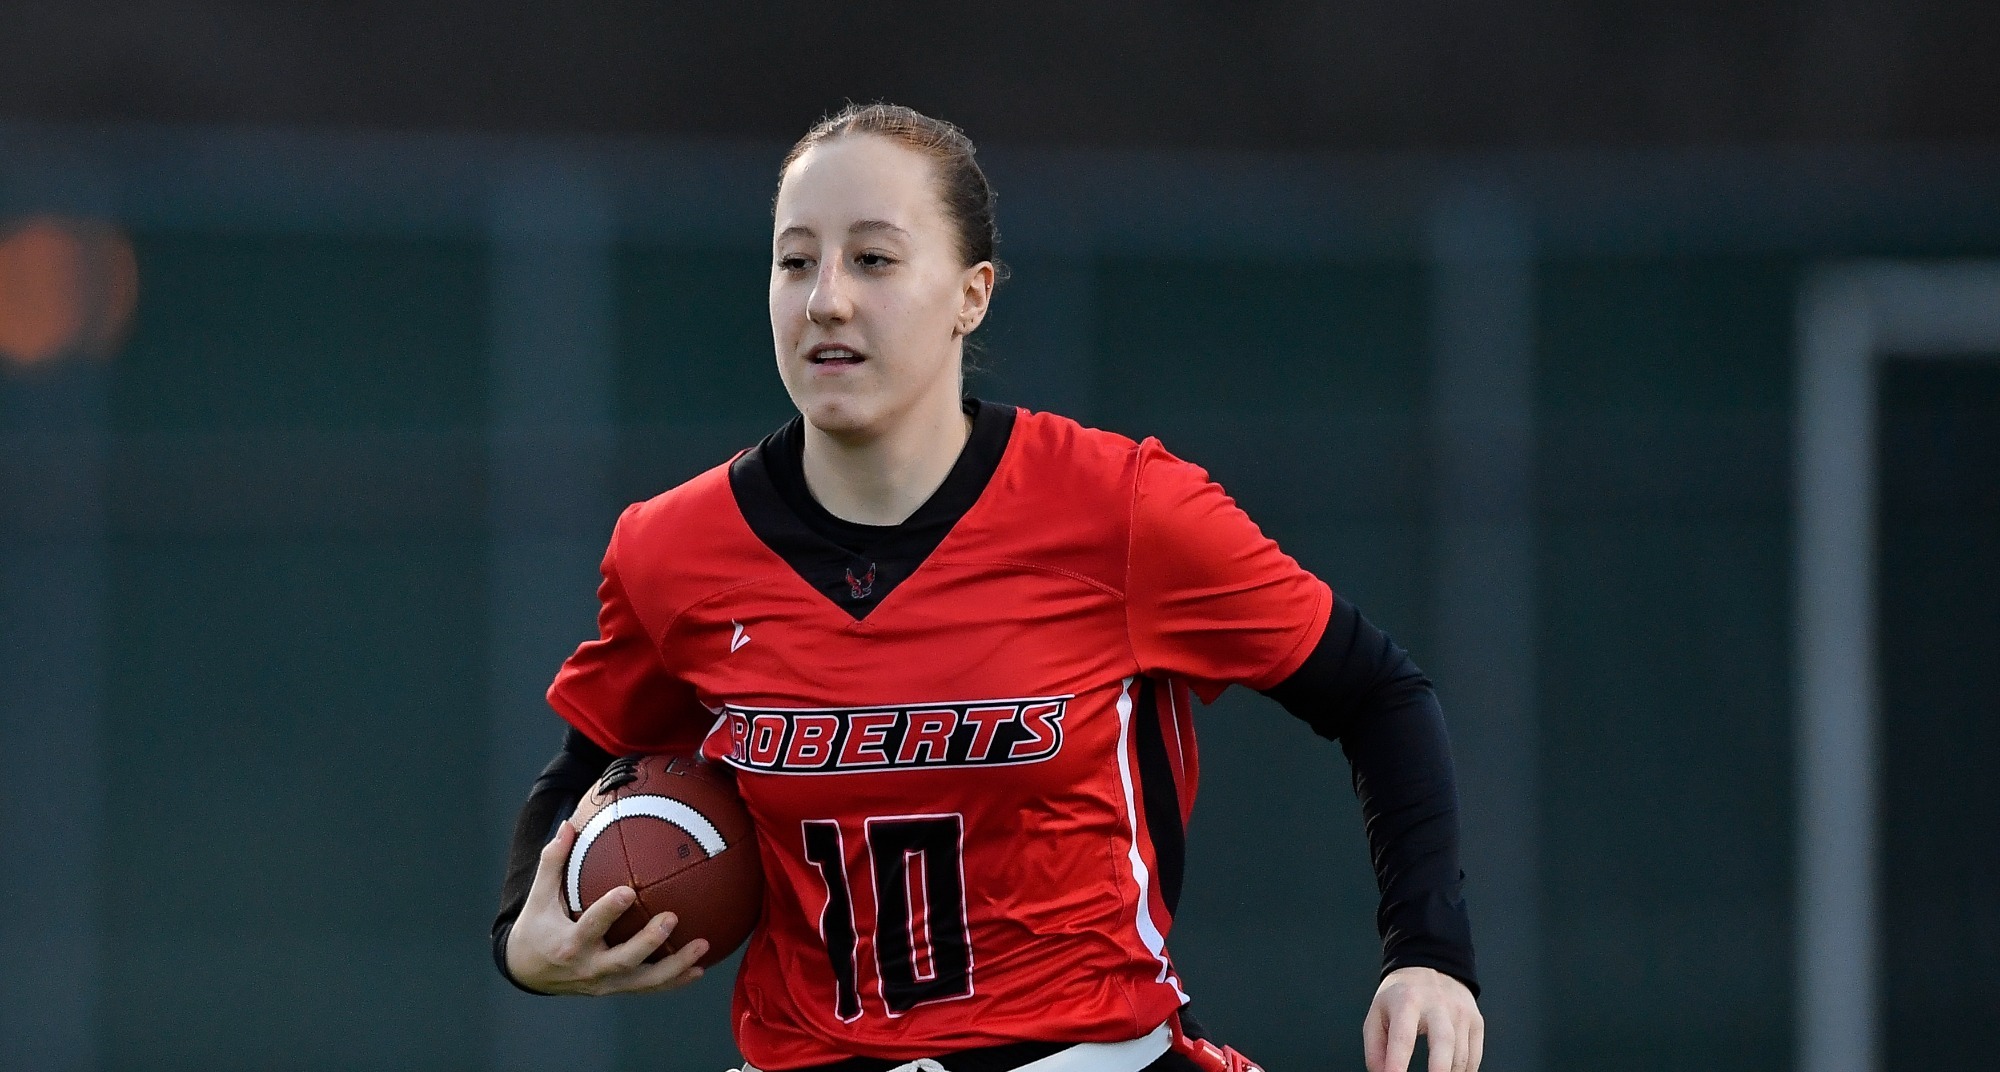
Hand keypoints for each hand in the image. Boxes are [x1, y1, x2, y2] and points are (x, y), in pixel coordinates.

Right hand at [504, 819, 710, 995]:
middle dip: (649, 941)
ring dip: (676, 966)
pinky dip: (675, 981)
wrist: (528, 973)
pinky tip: (699, 968)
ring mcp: (604, 983)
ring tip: (703, 946)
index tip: (628, 891)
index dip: (609, 911)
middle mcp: (588, 967)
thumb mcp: (538, 897)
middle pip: (624, 959)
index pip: (591, 926)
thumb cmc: (536, 928)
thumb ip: (554, 862)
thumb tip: (569, 825)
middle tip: (672, 917)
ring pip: (644, 980)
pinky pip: (648, 987)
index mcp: (569, 943)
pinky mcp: (615, 989)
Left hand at [1363, 966, 1482, 1071]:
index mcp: (1407, 1001)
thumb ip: (1375, 1048)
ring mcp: (1460, 1013)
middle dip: (1439, 1069)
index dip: (1397, 1061)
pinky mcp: (1476, 1021)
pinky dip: (1465, 1071)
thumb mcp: (1377, 1013)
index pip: (1402, 1036)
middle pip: (1443, 1041)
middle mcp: (1437, 1005)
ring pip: (1462, 1053)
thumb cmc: (1401, 995)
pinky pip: (1474, 1055)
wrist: (1431, 965)